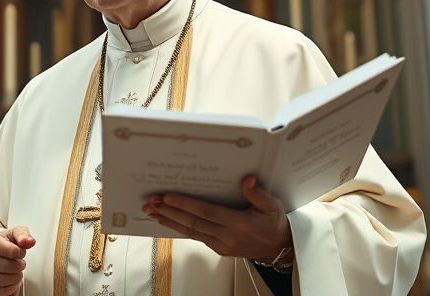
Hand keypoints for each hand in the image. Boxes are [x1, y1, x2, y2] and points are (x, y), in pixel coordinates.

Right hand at [0, 226, 35, 294]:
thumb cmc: (7, 244)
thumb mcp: (15, 234)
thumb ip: (22, 235)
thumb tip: (28, 241)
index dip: (11, 250)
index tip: (21, 253)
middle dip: (15, 265)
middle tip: (22, 263)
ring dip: (14, 276)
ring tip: (19, 271)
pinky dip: (11, 287)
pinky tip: (14, 279)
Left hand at [142, 175, 291, 260]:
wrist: (278, 248)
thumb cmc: (274, 223)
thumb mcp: (272, 206)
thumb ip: (258, 194)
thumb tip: (246, 180)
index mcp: (240, 224)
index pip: (207, 212)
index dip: (186, 205)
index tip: (168, 196)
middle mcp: (228, 236)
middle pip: (193, 223)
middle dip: (170, 212)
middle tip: (151, 202)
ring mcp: (222, 245)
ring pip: (191, 231)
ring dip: (170, 221)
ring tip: (152, 211)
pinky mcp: (219, 248)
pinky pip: (196, 237)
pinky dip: (180, 228)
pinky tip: (168, 220)